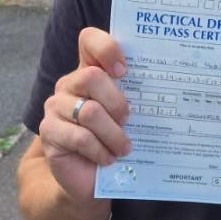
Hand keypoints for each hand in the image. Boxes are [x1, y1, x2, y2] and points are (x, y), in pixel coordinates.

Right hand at [38, 27, 129, 201]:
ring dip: (114, 134)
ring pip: (90, 112)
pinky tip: (108, 158)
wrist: (91, 178)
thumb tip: (171, 85)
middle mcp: (69, 84)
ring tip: (124, 148)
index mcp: (90, 71)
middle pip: (92, 77)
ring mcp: (55, 106)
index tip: (124, 71)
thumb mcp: (129, 116)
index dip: (106, 49)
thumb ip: (137, 96)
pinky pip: (80, 137)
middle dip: (117, 103)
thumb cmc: (115, 141)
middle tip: (129, 121)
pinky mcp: (48, 131)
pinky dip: (100, 150)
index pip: (89, 40)